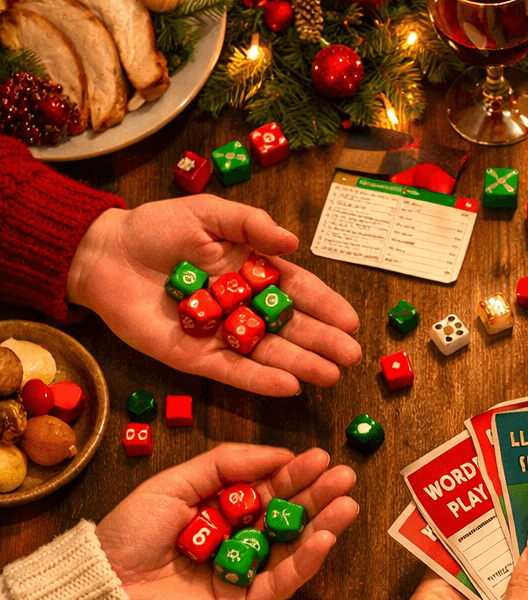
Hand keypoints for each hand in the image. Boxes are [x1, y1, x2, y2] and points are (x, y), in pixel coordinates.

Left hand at [67, 197, 360, 395]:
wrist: (104, 253)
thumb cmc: (155, 229)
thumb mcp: (207, 213)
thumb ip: (249, 225)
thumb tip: (292, 242)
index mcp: (253, 271)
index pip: (297, 291)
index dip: (325, 306)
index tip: (351, 322)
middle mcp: (244, 307)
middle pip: (290, 327)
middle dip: (322, 342)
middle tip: (351, 358)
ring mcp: (222, 335)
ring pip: (268, 354)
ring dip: (301, 365)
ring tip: (330, 376)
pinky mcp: (196, 357)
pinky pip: (232, 372)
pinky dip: (259, 381)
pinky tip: (288, 386)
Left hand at [95, 444, 358, 599]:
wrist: (105, 588)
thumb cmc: (131, 533)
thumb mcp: (175, 483)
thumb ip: (226, 464)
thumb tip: (278, 454)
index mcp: (221, 511)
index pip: (268, 489)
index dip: (294, 473)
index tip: (320, 457)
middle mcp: (238, 540)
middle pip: (287, 515)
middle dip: (318, 495)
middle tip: (345, 476)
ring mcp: (244, 573)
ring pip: (293, 547)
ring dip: (323, 525)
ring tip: (347, 503)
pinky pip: (281, 582)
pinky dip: (306, 561)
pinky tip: (325, 538)